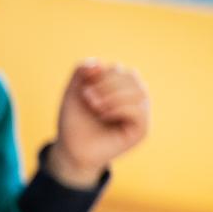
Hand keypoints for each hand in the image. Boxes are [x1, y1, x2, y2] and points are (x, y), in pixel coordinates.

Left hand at [48, 60, 148, 188]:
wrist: (71, 149)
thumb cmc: (74, 121)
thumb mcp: (73, 92)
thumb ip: (82, 72)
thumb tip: (97, 62)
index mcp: (120, 89)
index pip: (120, 70)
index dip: (102, 73)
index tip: (83, 86)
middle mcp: (133, 100)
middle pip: (132, 77)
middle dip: (107, 83)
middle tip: (87, 96)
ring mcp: (139, 115)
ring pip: (140, 92)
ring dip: (113, 95)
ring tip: (94, 105)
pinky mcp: (141, 130)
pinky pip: (139, 111)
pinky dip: (119, 108)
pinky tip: (104, 115)